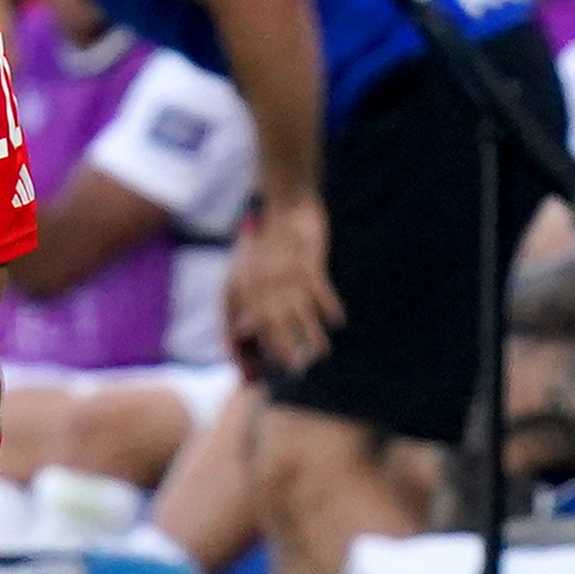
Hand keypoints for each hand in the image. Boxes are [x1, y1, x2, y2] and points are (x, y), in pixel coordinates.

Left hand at [232, 191, 345, 373]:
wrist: (286, 205)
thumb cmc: (263, 244)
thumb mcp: (242, 270)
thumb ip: (238, 302)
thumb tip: (238, 336)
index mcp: (246, 283)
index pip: (252, 321)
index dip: (260, 343)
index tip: (270, 363)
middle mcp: (265, 280)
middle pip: (275, 320)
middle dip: (285, 346)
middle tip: (296, 368)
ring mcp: (288, 272)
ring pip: (300, 311)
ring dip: (311, 333)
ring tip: (321, 351)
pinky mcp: (310, 262)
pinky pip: (321, 290)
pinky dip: (330, 307)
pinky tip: (337, 321)